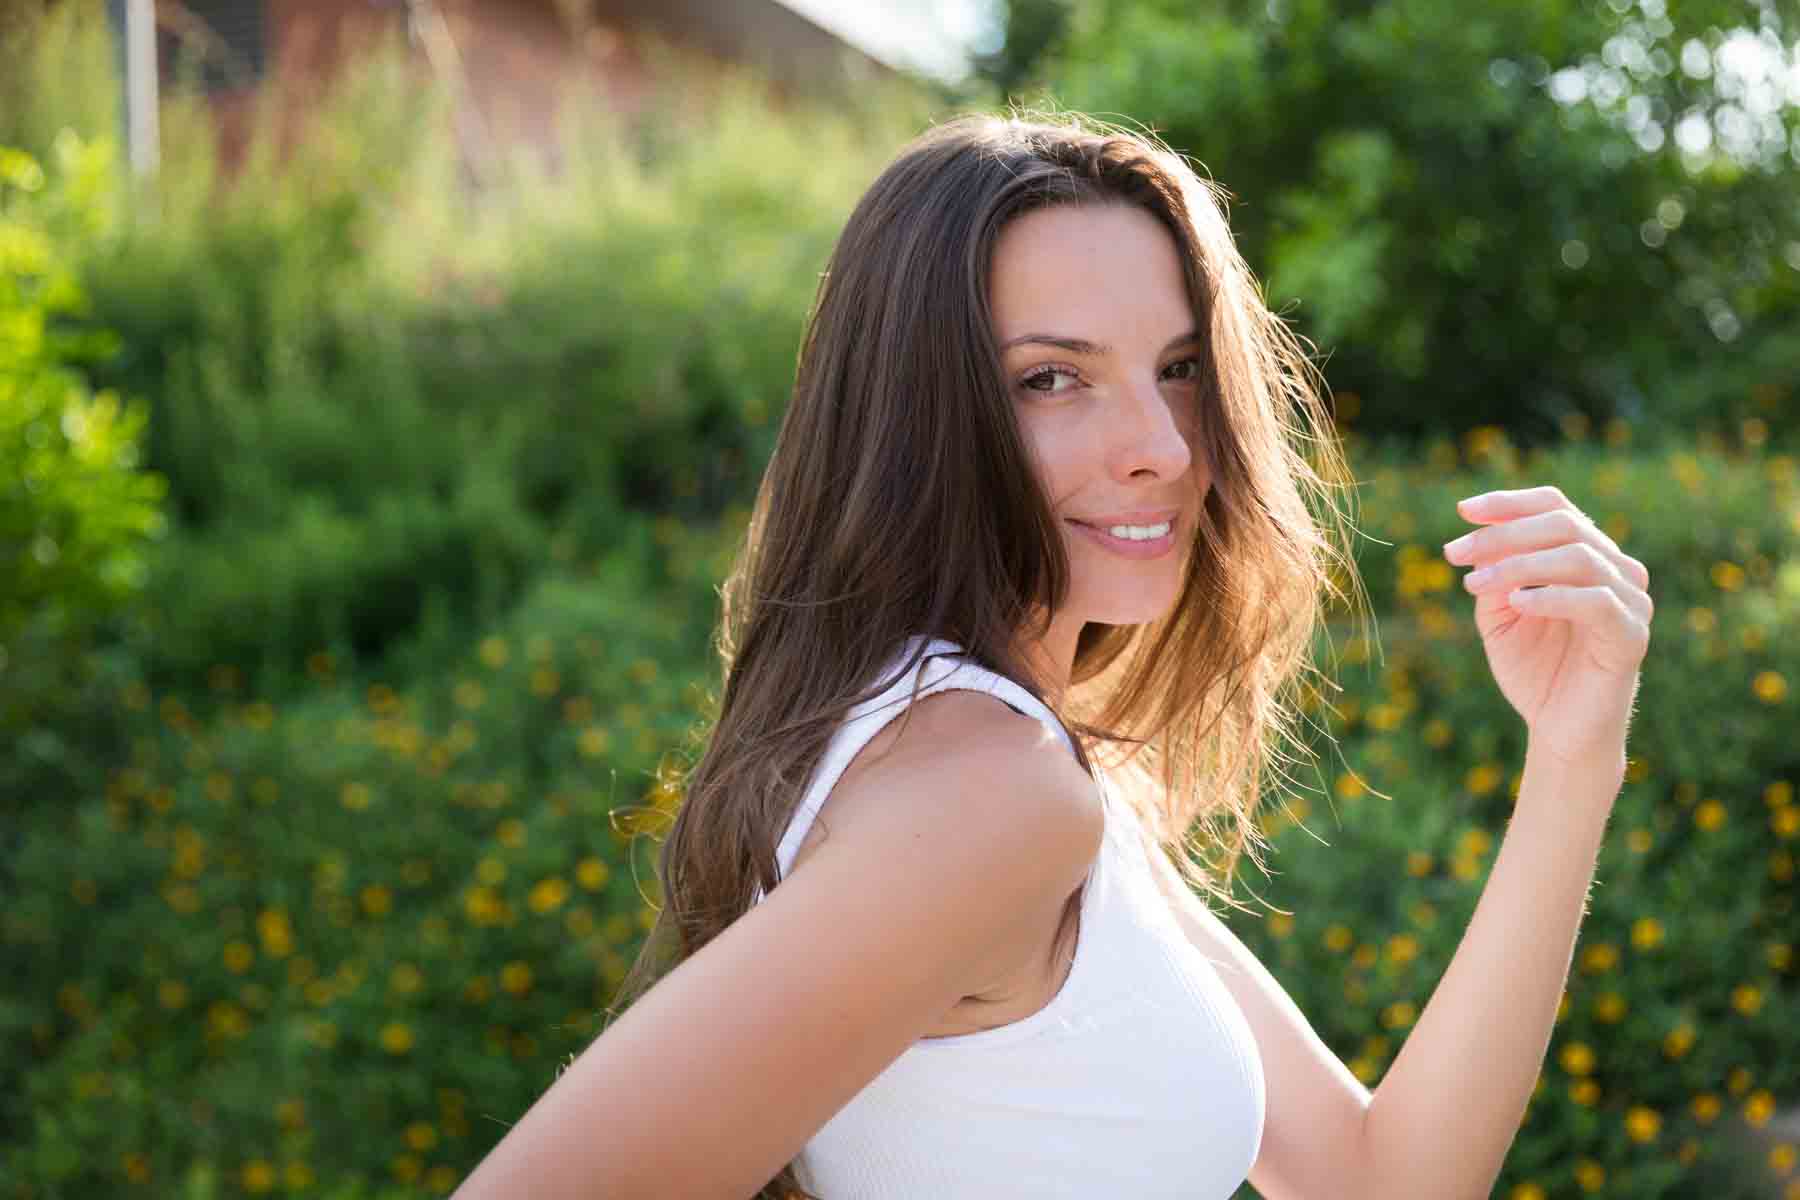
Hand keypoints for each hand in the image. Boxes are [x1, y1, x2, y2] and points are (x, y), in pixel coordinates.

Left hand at [1442, 486, 1651, 773]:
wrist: (1559, 730)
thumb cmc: (1533, 670)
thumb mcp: (1499, 615)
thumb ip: (1492, 576)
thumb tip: (1477, 537)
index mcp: (1586, 556)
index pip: (1555, 507)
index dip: (1509, 503)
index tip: (1462, 510)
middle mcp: (1616, 570)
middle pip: (1564, 524)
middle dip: (1502, 534)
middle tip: (1453, 554)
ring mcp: (1630, 601)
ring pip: (1579, 556)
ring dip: (1519, 564)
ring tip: (1474, 584)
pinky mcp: (1631, 636)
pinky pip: (1596, 601)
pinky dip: (1551, 595)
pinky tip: (1517, 603)